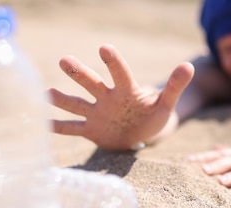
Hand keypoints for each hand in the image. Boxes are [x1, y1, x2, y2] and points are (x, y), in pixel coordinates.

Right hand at [48, 44, 193, 150]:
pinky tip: (42, 123)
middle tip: (64, 60)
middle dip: (79, 73)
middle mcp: (107, 98)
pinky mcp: (90, 129)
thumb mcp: (166, 105)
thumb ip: (175, 87)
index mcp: (126, 90)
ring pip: (78, 104)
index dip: (113, 62)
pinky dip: (58, 127)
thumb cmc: (153, 117)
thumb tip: (188, 65)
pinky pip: (72, 128)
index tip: (104, 48)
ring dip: (63, 100)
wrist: (139, 135)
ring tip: (46, 94)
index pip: (120, 73)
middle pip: (92, 83)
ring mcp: (97, 113)